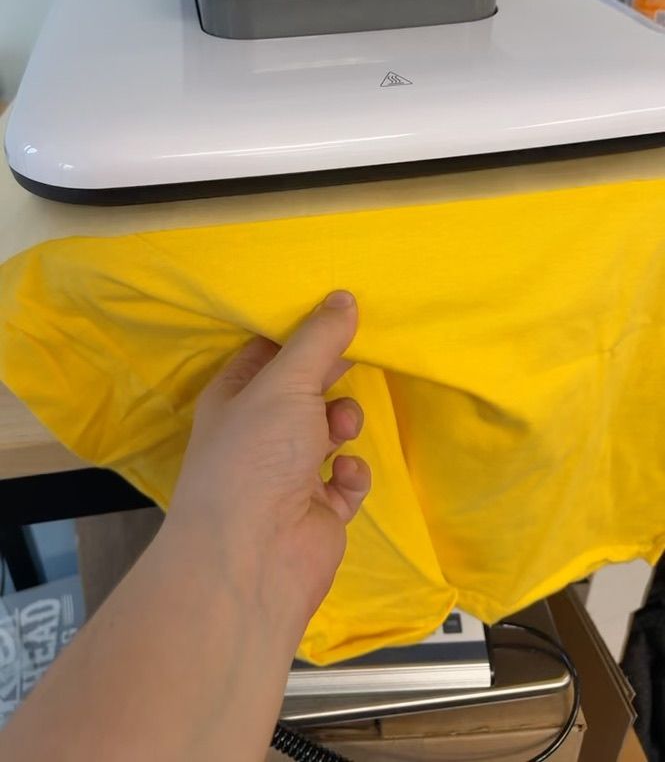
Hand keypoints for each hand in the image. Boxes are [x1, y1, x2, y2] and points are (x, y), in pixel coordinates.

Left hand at [165, 290, 370, 631]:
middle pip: (305, 388)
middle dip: (332, 376)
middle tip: (359, 356)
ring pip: (330, 430)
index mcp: (236, 395)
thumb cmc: (255, 455)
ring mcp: (289, 472)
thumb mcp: (287, 382)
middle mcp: (260, 431)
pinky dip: (352, 474)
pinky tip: (344, 476)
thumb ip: (319, 339)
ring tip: (341, 429)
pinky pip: (347, 478)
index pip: (269, 351)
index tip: (339, 311)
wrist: (253, 556)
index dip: (302, 332)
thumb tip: (344, 298)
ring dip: (344, 422)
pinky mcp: (319, 509)